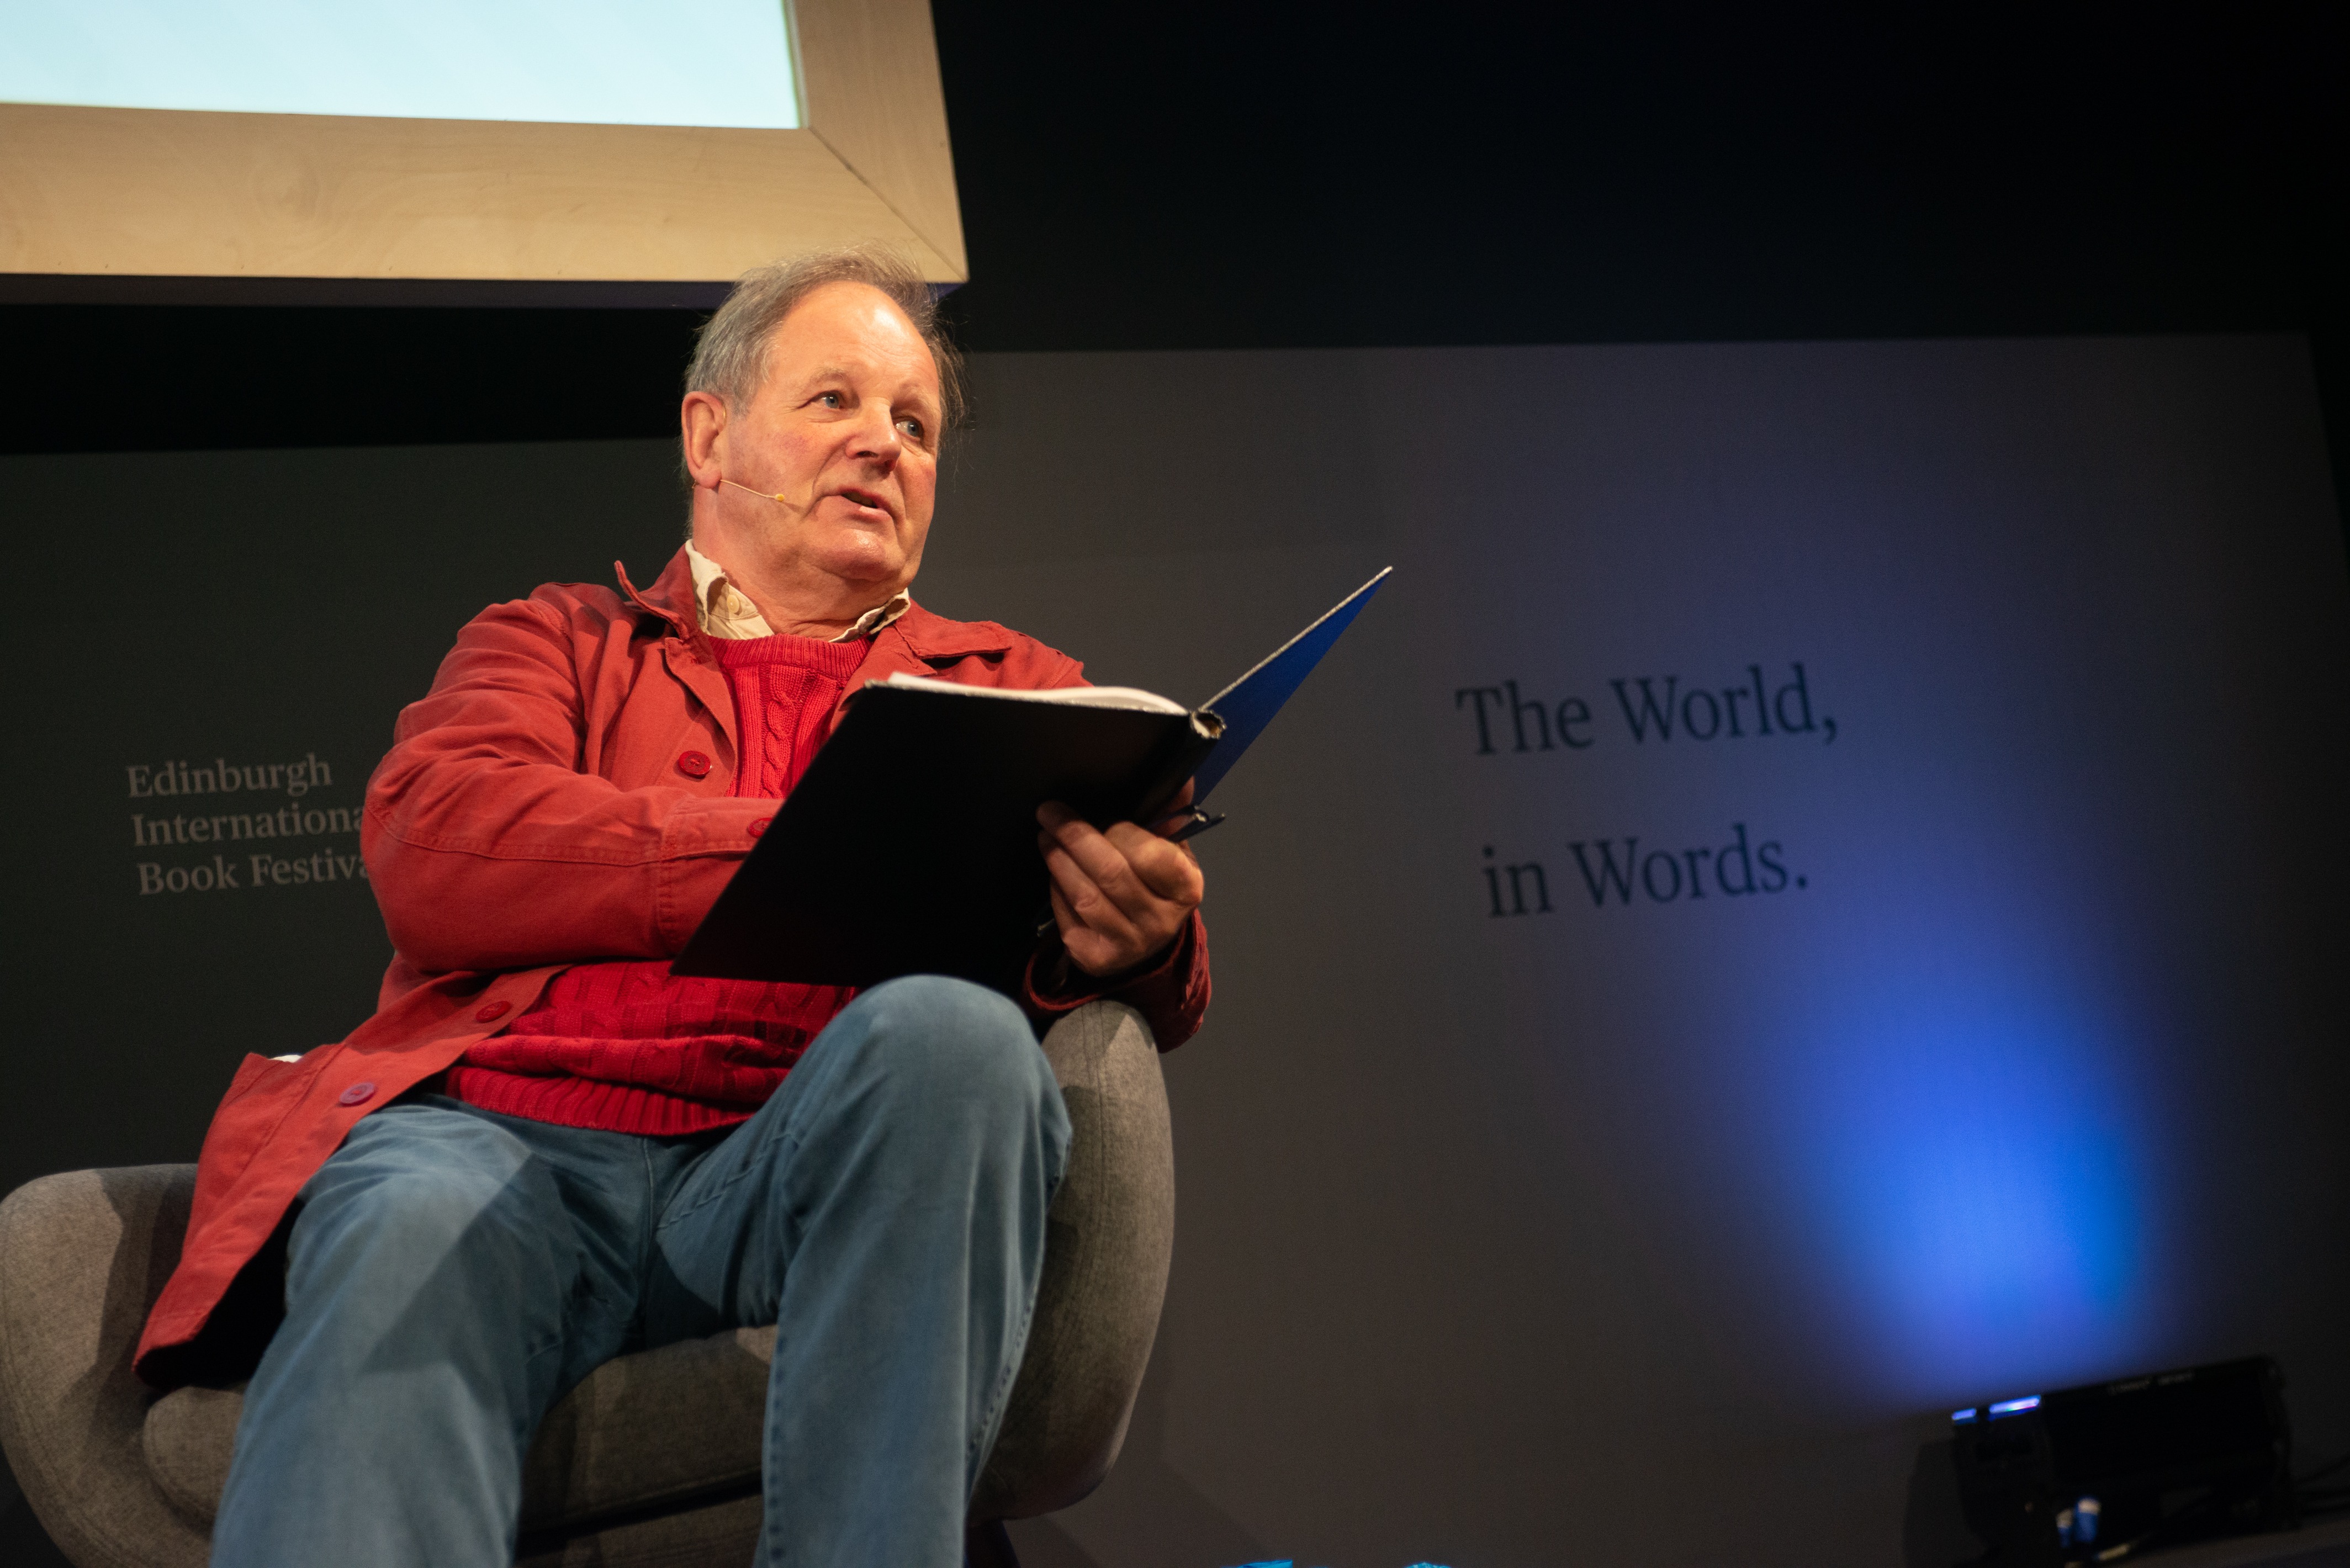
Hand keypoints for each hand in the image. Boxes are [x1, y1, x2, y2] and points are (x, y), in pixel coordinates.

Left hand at [1036, 785, 1206, 978]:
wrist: (1148, 944)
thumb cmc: (1157, 885)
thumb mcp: (1171, 851)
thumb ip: (1169, 816)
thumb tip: (1180, 778)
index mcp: (1185, 889)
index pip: (1151, 855)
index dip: (1120, 831)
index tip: (1098, 811)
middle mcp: (1160, 922)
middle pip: (1110, 874)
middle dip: (1075, 837)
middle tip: (1049, 813)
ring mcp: (1128, 944)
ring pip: (1084, 896)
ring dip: (1058, 861)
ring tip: (1045, 837)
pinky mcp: (1096, 958)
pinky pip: (1067, 916)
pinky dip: (1056, 891)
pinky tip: (1055, 874)